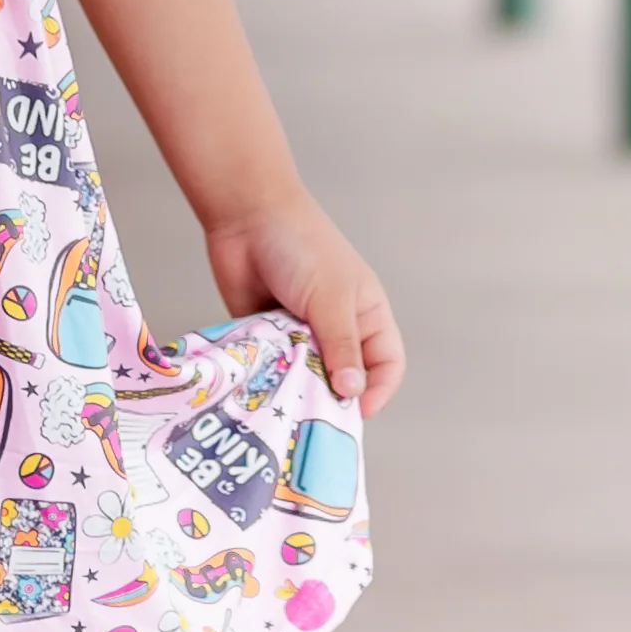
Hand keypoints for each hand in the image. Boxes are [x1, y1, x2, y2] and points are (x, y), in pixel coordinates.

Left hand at [205, 191, 403, 416]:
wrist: (245, 216)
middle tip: (313, 415)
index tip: (355, 412)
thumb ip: (341, 346)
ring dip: (295, 387)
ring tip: (284, 399)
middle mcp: (336, 328)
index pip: (385, 365)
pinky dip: (268, 377)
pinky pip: (272, 368)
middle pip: (343, 378)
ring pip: (304, 377)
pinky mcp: (265, 335)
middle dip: (330, 397)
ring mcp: (300, 332)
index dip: (377, 391)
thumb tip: (352, 394)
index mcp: (366, 315)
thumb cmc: (301, 247)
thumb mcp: (329, 298)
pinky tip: (259, 384)